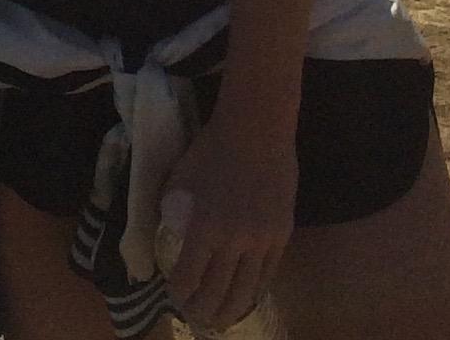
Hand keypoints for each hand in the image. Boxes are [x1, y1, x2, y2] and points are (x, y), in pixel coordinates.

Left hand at [159, 115, 296, 331]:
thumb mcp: (179, 179)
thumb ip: (174, 212)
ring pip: (247, 291)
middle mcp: (235, 241)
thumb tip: (168, 237)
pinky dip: (254, 290)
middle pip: (218, 293)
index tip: (174, 296)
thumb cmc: (211, 148)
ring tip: (220, 320)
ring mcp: (262, 240)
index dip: (179, 293)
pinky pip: (268, 274)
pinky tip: (245, 297)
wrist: (256, 129)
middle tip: (195, 317)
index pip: (188, 278)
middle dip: (203, 311)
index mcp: (204, 228)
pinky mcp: (282, 235)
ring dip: (231, 310)